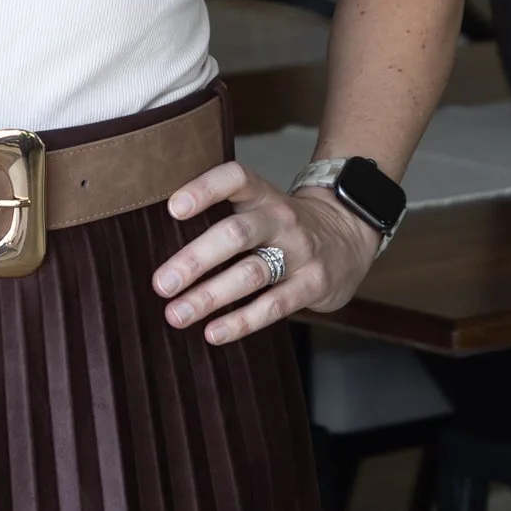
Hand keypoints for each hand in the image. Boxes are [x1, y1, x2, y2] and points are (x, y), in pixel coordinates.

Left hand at [153, 159, 385, 344]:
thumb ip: (223, 218)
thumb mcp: (261, 207)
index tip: (173, 209)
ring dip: (210, 297)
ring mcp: (301, 252)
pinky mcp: (314, 284)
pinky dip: (241, 321)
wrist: (350, 235)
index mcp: (263, 195)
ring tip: (176, 315)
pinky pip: (273, 306)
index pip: (236, 179)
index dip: (205, 190)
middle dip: (195, 260)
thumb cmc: (285, 226)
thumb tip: (160, 249)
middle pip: (236, 234)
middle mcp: (282, 219)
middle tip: (161, 284)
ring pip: (251, 274)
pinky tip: (213, 332)